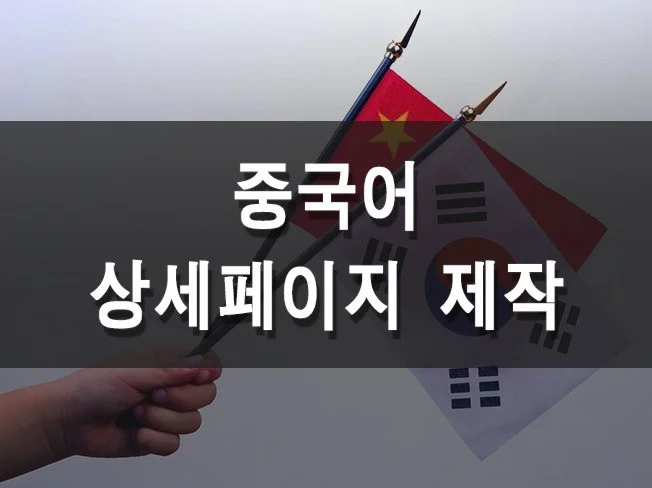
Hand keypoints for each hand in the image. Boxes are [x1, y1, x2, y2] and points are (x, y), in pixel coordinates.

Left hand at [54, 351, 220, 458]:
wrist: (70, 421)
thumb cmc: (94, 387)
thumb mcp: (134, 370)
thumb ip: (172, 369)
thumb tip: (202, 363)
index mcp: (168, 366)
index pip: (207, 366)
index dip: (209, 372)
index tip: (200, 376)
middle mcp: (171, 389)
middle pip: (206, 396)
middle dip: (181, 398)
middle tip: (155, 394)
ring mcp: (165, 414)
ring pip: (192, 422)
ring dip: (162, 419)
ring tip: (137, 413)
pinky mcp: (157, 438)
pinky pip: (174, 444)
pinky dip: (154, 439)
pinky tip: (136, 431)